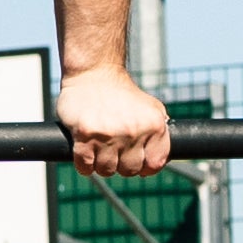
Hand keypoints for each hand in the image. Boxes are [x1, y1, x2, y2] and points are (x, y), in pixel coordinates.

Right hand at [54, 59, 173, 176]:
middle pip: (129, 170)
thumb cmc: (122, 94)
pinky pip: (85, 166)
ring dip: (100, 163)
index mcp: (154, 126)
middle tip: (112, 149)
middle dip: (120, 164)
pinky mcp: (85, 135)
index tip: (133, 159)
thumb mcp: (151, 109)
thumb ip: (159, 135)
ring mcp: (109, 134)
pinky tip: (84, 150)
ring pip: (106, 170)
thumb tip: (155, 166)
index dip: (143, 166)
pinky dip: (83, 164)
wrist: (95, 72)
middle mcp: (133, 131)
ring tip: (98, 147)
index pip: (154, 164)